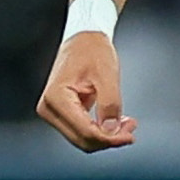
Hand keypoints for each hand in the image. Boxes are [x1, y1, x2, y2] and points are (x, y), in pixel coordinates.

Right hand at [36, 31, 137, 151]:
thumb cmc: (93, 51)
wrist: (83, 40)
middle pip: (82, 139)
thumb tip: (111, 130)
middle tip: (131, 129)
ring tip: (126, 124)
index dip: (110, 138)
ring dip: (105, 137)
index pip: (85, 131)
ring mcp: (52, 112)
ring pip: (82, 139)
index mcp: (56, 97)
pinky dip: (100, 131)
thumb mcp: (107, 75)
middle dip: (109, 139)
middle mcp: (48, 108)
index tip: (130, 135)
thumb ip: (110, 104)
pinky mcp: (60, 113)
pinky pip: (81, 131)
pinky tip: (116, 123)